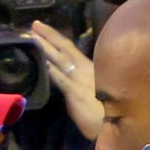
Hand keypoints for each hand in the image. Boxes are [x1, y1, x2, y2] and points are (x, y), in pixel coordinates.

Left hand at [30, 21, 101, 140]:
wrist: (116, 124)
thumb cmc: (106, 109)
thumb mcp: (94, 88)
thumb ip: (80, 80)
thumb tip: (67, 77)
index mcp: (89, 67)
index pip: (70, 48)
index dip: (55, 36)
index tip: (42, 27)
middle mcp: (84, 69)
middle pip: (64, 48)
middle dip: (48, 35)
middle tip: (33, 25)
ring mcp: (80, 81)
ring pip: (61, 60)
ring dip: (46, 48)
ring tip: (32, 38)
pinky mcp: (76, 94)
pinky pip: (62, 80)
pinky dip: (52, 71)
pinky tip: (42, 63)